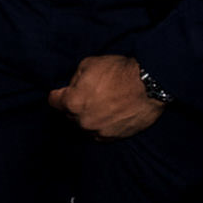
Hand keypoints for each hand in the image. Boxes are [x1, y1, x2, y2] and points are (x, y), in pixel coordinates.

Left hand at [48, 54, 162, 138]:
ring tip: (101, 106)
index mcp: (72, 102)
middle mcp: (82, 121)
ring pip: (85, 126)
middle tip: (87, 96)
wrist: (149, 86)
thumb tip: (72, 87)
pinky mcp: (114, 138)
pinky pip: (100, 135)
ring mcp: (98, 131)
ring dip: (88, 118)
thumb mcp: (88, 64)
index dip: (58, 95)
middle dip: (75, 106)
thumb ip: (75, 79)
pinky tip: (109, 116)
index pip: (53, 102)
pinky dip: (101, 127)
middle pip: (69, 115)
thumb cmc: (119, 72)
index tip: (61, 93)